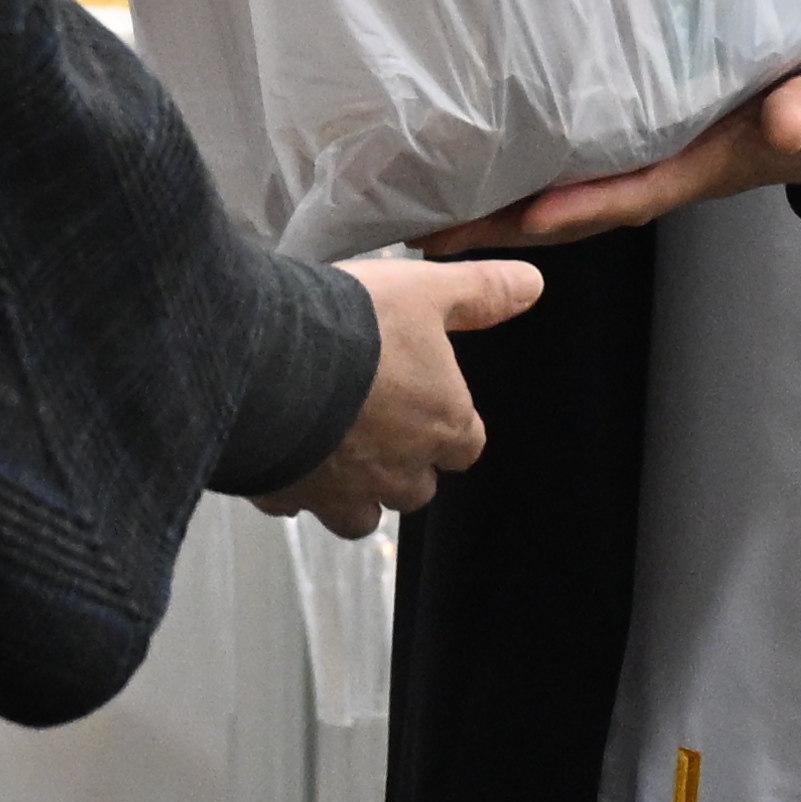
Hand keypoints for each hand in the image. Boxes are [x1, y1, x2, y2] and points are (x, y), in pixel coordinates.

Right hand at [257, 254, 544, 537]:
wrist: (267, 358)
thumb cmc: (354, 324)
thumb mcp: (426, 291)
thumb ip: (481, 292)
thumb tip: (533, 285)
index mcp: (442, 425)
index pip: (467, 446)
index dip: (451, 426)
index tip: (429, 401)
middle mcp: (400, 471)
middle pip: (418, 488)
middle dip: (403, 465)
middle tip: (376, 421)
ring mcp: (344, 492)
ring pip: (362, 516)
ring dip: (354, 492)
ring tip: (332, 449)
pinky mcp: (290, 495)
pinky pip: (297, 505)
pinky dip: (294, 487)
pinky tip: (280, 449)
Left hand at [422, 39, 800, 251]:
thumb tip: (783, 123)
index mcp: (705, 161)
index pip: (632, 191)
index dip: (580, 207)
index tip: (526, 218)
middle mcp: (666, 169)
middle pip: (577, 209)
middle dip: (509, 226)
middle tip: (433, 237)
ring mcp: (651, 159)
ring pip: (567, 193)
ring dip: (504, 210)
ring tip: (429, 216)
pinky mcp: (644, 138)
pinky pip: (577, 162)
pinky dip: (528, 174)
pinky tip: (480, 170)